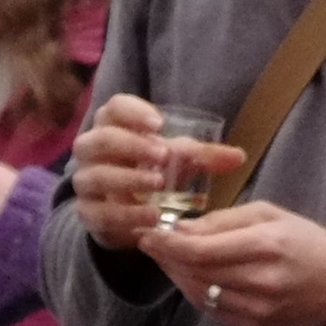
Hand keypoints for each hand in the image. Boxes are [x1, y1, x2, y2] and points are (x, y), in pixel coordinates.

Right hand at [67, 95, 242, 248]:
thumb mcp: (177, 158)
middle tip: (163, 155)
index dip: (132, 112)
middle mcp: (92, 151)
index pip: (113, 108)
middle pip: (100, 140)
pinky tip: (152, 217)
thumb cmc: (153, 170)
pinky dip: (126, 215)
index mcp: (113, 126)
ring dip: (127, 180)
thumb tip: (239, 157)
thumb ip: (203, 156)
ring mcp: (86, 183)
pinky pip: (100, 213)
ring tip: (158, 184)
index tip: (160, 123)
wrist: (129, 212)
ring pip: (95, 176)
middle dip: (131, 146)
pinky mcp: (88, 213)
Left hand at [139, 205, 325, 325]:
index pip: (201, 249)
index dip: (168, 243)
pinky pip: (214, 311)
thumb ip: (224, 221)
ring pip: (200, 294)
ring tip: (167, 259)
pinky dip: (196, 294)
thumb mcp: (269, 214)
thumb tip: (181, 228)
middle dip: (167, 258)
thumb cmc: (306, 240)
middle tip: (150, 244)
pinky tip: (189, 279)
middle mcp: (262, 281)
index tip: (147, 234)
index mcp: (266, 245)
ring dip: (177, 277)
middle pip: (196, 272)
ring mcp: (259, 309)